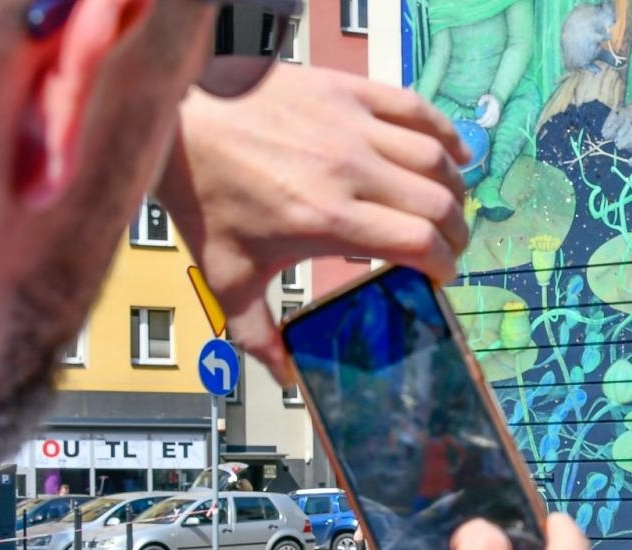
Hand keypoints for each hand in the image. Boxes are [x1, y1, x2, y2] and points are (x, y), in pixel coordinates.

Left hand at [157, 64, 472, 383]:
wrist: (175, 118)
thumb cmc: (202, 192)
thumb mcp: (225, 274)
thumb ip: (256, 333)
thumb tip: (285, 378)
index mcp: (326, 218)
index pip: (420, 242)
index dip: (443, 264)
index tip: (439, 277)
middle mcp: (348, 170)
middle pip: (438, 203)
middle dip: (456, 234)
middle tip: (448, 249)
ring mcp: (351, 125)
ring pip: (435, 157)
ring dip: (455, 188)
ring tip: (450, 209)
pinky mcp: (346, 90)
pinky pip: (416, 108)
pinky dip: (445, 132)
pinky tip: (455, 154)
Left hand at [475, 93, 502, 128]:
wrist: (499, 99)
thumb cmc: (490, 98)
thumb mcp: (485, 96)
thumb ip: (481, 100)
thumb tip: (478, 105)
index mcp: (492, 108)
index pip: (486, 117)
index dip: (481, 120)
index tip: (477, 121)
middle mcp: (495, 113)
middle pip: (489, 121)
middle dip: (483, 124)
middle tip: (478, 125)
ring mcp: (497, 115)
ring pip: (492, 123)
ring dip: (487, 125)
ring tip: (482, 125)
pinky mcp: (498, 117)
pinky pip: (495, 122)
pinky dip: (491, 125)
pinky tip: (487, 125)